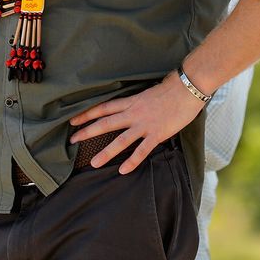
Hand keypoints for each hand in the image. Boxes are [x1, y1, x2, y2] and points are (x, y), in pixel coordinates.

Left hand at [69, 70, 203, 174]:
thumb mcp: (147, 93)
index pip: (104, 107)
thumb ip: (137, 102)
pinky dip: (132, 161)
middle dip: (88, 131)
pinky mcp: (157, 134)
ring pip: (121, 140)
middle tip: (73, 140)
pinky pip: (142, 150)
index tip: (73, 120)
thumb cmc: (170, 89)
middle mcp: (133, 113)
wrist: (186, 88)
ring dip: (106, 152)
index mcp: (131, 101)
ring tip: (93, 163)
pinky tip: (123, 170)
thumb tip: (129, 107)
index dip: (87, 114)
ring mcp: (144, 124)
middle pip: (106, 123)